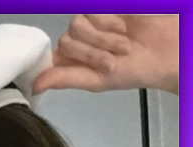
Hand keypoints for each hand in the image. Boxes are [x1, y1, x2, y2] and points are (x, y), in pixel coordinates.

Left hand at [33, 15, 178, 94]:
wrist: (162, 50)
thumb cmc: (131, 71)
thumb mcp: (95, 80)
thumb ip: (64, 79)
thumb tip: (34, 87)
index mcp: (73, 61)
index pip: (51, 58)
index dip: (51, 61)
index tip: (62, 67)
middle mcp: (77, 40)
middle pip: (67, 41)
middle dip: (92, 53)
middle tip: (113, 60)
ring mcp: (89, 22)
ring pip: (78, 25)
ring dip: (103, 39)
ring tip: (122, 45)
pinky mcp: (101, 8)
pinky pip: (93, 11)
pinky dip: (110, 22)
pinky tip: (124, 26)